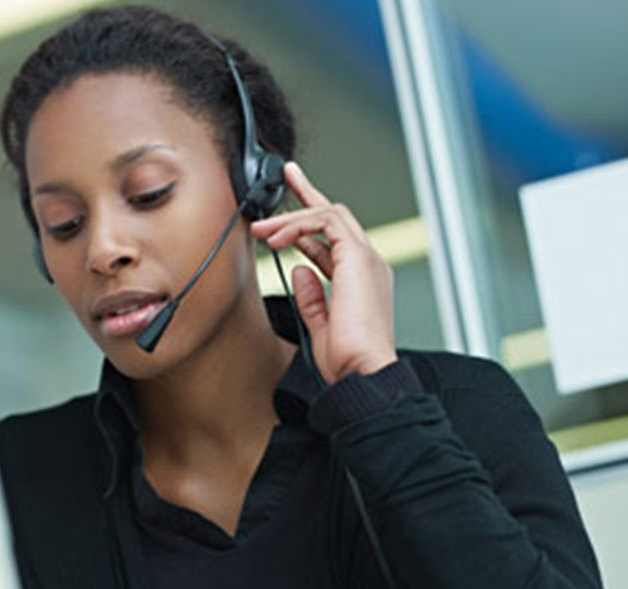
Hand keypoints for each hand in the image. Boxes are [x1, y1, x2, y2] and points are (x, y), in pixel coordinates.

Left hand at [250, 162, 396, 384]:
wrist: (364, 372)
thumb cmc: (348, 360)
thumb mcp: (321, 326)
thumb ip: (312, 297)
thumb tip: (300, 270)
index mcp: (360, 280)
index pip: (331, 241)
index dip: (306, 225)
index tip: (283, 218)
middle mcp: (366, 265)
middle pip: (335, 215)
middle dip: (308, 194)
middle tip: (286, 176)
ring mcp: (365, 259)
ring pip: (329, 214)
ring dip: (291, 216)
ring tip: (261, 226)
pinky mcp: (358, 259)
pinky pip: (326, 223)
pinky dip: (298, 226)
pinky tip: (276, 237)